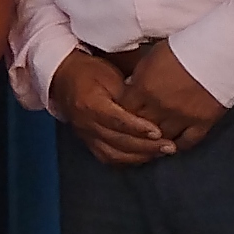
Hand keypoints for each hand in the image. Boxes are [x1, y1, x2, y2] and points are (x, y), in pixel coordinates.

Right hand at [49, 51, 170, 165]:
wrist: (64, 79)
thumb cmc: (90, 73)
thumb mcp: (110, 75)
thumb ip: (129, 94)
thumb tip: (152, 109)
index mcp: (89, 103)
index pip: (115, 120)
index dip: (137, 128)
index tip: (158, 132)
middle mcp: (85, 123)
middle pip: (117, 141)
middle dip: (145, 146)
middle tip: (169, 146)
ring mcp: (85, 136)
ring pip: (113, 154)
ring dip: (139, 156)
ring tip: (160, 153)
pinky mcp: (88, 143)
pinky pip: (108, 158)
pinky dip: (127, 160)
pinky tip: (144, 157)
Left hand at [117, 41, 227, 149]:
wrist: (220, 50)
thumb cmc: (184, 47)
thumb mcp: (152, 56)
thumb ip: (139, 75)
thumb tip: (129, 89)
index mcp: (144, 88)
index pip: (123, 111)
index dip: (122, 113)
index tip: (124, 114)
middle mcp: (160, 106)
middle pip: (140, 128)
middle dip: (136, 129)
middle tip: (137, 131)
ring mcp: (181, 117)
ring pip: (161, 139)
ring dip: (156, 140)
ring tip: (154, 141)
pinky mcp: (202, 123)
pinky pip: (186, 142)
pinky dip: (178, 145)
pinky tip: (174, 144)